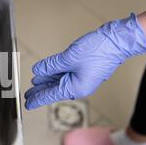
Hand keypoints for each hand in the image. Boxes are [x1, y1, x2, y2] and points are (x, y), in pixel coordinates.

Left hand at [24, 14, 145, 109]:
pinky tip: (46, 73)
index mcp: (75, 88)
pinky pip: (65, 73)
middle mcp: (79, 85)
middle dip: (40, 91)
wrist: (118, 40)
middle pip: (54, 89)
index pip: (50, 95)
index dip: (37, 99)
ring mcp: (82, 77)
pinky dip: (55, 73)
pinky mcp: (84, 68)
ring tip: (34, 83)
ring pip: (59, 81)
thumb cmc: (99, 50)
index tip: (27, 104)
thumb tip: (38, 71)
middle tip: (27, 95)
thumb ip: (51, 66)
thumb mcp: (69, 58)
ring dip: (46, 81)